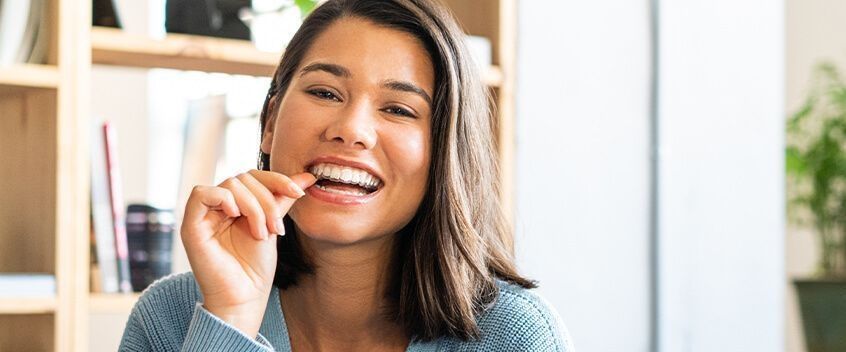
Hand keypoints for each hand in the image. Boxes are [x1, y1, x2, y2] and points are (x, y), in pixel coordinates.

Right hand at [180, 170, 315, 336]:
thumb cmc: (256, 268)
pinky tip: (235, 216)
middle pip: (243, 178)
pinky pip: (201, 193)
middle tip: (275, 228)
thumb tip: (307, 177)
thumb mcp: (273, 225)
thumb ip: (284, 199)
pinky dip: (223, 199)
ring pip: (229, 184)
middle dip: (266, 199)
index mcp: (236, 205)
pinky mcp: (191, 226)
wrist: (244, 298)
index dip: (276, 179)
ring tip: (261, 232)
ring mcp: (203, 215)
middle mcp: (218, 207)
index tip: (298, 193)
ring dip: (253, 206)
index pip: (253, 175)